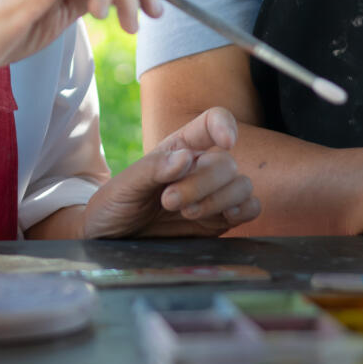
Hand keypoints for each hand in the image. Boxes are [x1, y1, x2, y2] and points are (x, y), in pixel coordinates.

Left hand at [82, 108, 261, 238]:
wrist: (112, 240)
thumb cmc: (115, 206)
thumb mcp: (123, 186)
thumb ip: (152, 169)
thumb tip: (186, 158)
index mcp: (179, 149)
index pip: (212, 123)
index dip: (225, 125)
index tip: (225, 141)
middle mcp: (201, 168)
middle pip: (225, 163)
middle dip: (201, 183)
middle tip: (169, 201)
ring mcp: (214, 194)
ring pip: (241, 185)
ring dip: (219, 199)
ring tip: (187, 213)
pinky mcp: (221, 220)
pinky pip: (250, 208)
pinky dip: (245, 210)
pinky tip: (225, 217)